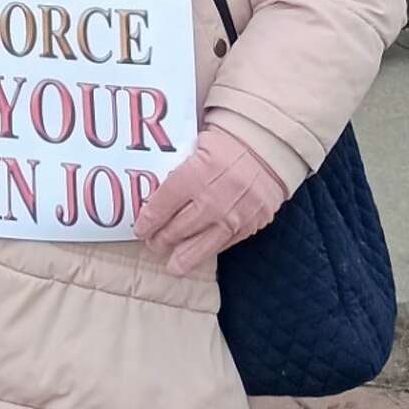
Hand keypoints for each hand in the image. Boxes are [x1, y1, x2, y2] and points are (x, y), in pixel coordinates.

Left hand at [133, 125, 288, 277]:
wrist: (268, 149)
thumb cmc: (227, 143)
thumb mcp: (197, 143)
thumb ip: (179, 165)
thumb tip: (152, 186)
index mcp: (196, 173)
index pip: (164, 204)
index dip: (149, 220)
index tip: (140, 229)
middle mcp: (213, 199)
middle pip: (178, 228)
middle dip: (161, 239)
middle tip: (152, 244)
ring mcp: (233, 217)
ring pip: (201, 245)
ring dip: (183, 257)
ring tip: (172, 265)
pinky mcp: (248, 226)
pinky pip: (223, 244)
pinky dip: (208, 250)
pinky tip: (198, 253)